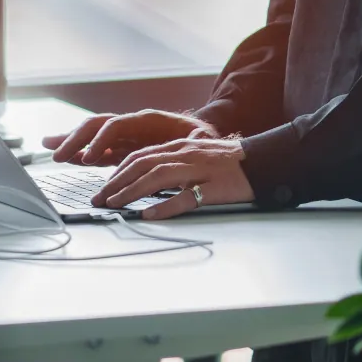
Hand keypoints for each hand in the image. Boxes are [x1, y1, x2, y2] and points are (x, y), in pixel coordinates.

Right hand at [42, 109, 217, 165]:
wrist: (204, 138)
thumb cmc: (203, 139)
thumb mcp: (200, 140)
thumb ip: (187, 143)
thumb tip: (180, 149)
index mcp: (148, 121)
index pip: (117, 126)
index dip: (101, 141)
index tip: (90, 158)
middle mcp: (132, 125)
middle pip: (98, 126)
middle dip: (76, 139)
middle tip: (58, 154)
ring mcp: (126, 136)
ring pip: (92, 134)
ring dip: (72, 141)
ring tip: (49, 147)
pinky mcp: (122, 148)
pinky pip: (97, 148)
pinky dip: (80, 152)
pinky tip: (65, 156)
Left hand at [93, 136, 253, 218]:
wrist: (262, 162)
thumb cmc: (228, 162)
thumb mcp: (195, 155)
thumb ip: (172, 162)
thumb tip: (145, 178)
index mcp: (180, 146)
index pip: (140, 155)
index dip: (118, 171)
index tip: (103, 187)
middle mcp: (185, 154)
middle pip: (142, 164)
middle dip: (116, 182)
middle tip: (99, 199)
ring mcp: (199, 169)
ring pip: (157, 177)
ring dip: (132, 191)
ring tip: (115, 204)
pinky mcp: (213, 187)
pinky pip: (186, 197)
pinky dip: (165, 206)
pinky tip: (149, 215)